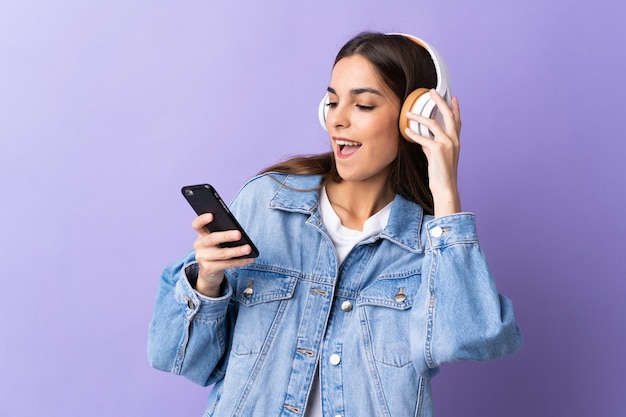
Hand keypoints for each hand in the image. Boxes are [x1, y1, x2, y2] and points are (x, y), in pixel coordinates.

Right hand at [191, 213, 254, 295]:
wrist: (209, 271)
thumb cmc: (216, 250)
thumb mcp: (216, 241)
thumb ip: (221, 233)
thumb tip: (238, 231)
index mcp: (201, 235)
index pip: (197, 225)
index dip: (202, 220)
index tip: (211, 215)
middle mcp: (199, 246)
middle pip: (211, 239)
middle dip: (226, 236)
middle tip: (238, 234)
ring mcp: (202, 258)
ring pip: (222, 253)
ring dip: (237, 251)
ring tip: (248, 248)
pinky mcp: (209, 269)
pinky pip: (227, 264)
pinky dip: (240, 261)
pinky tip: (249, 258)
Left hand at [403, 89, 461, 216]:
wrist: (445, 187)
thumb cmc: (441, 173)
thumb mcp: (439, 156)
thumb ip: (433, 144)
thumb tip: (423, 137)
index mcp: (456, 141)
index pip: (457, 120)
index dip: (455, 108)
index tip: (452, 97)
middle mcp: (454, 140)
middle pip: (448, 115)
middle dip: (440, 102)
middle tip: (432, 92)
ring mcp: (447, 144)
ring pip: (433, 124)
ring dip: (419, 117)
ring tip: (408, 113)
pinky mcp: (438, 150)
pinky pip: (424, 138)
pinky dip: (414, 134)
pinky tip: (406, 130)